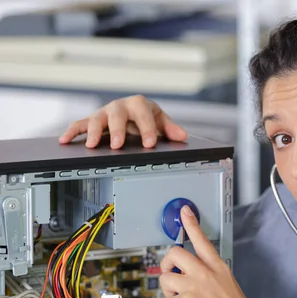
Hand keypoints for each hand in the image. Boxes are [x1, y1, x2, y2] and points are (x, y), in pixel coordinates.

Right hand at [59, 95, 187, 148]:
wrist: (133, 111)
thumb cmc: (147, 116)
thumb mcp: (161, 121)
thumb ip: (170, 128)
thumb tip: (182, 136)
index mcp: (139, 105)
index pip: (144, 115)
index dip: (147, 129)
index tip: (150, 143)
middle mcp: (120, 107)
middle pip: (117, 115)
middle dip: (117, 130)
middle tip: (118, 145)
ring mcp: (105, 113)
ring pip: (96, 119)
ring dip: (93, 132)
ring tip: (91, 145)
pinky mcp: (93, 120)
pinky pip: (80, 124)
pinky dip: (72, 131)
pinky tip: (65, 140)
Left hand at [160, 207, 296, 297]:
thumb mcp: (227, 286)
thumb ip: (209, 279)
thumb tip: (189, 283)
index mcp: (218, 267)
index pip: (202, 239)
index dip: (191, 224)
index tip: (184, 211)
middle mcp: (205, 272)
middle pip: (174, 253)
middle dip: (166, 265)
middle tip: (171, 277)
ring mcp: (195, 284)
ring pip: (165, 279)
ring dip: (168, 293)